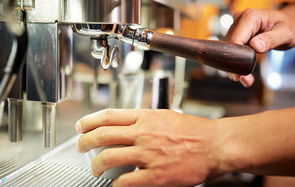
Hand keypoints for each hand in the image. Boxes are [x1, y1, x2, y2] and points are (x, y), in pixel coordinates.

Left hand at [75, 109, 223, 186]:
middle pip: (102, 135)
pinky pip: (126, 181)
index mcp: (145, 117)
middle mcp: (143, 133)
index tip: (81, 126)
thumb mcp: (165, 116)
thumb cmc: (193, 130)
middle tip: (80, 146)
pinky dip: (116, 184)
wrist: (214, 144)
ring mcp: (148, 154)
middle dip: (84, 141)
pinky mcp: (156, 175)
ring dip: (95, 165)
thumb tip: (124, 125)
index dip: (89, 121)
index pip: (108, 116)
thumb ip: (143, 120)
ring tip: (94, 168)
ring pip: (109, 157)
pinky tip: (115, 184)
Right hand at [224, 8, 294, 86]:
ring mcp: (237, 26)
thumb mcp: (286, 33)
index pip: (235, 39)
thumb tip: (256, 46)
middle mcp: (240, 20)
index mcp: (250, 17)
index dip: (234, 57)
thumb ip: (271, 39)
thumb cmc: (289, 26)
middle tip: (243, 80)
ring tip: (246, 79)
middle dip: (234, 64)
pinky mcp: (237, 34)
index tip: (238, 74)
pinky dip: (237, 62)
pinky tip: (244, 74)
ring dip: (235, 65)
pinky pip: (232, 49)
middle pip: (229, 45)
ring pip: (228, 49)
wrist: (288, 24)